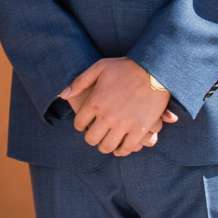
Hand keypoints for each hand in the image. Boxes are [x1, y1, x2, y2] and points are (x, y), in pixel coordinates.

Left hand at [60, 59, 176, 155]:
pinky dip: (122, 150)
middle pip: (91, 139)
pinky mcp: (139, 129)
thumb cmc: (126, 67)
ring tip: (107, 142)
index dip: (80, 125)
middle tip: (95, 135)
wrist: (155, 69)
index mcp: (95, 102)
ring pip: (107, 146)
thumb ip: (79, 81)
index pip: (79, 124)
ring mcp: (123, 124)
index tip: (85, 124)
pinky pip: (127, 148)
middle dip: (91, 138)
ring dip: (106, 146)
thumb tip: (63, 94)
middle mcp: (107, 116)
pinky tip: (121, 147)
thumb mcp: (99, 67)